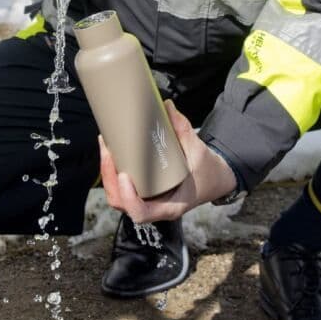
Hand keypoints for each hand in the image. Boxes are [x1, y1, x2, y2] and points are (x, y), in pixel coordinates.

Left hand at [98, 101, 237, 223]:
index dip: (128, 198)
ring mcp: (146, 199)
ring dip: (107, 172)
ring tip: (106, 145)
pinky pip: (120, 186)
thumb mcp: (199, 152)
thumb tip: (167, 106)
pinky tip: (110, 149)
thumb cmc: (208, 171)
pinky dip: (111, 171)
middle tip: (108, 151)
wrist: (215, 179)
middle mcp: (155, 206)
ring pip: (117, 195)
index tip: (124, 175)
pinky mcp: (142, 190)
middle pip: (121, 202)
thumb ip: (184, 130)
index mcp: (170, 206)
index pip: (142, 213)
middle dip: (109, 177)